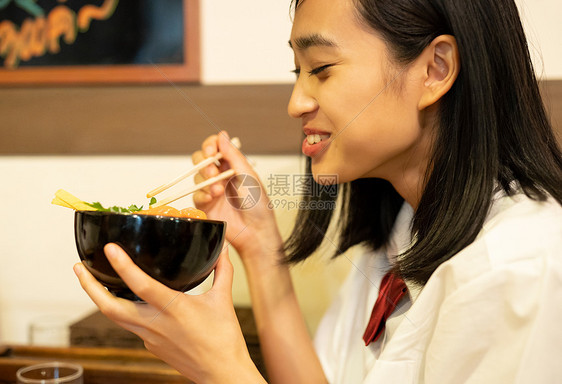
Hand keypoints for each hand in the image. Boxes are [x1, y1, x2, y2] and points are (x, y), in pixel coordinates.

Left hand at [74, 243, 263, 383]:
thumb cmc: (224, 340)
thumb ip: (222, 271)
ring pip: (114, 316)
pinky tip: (124, 298)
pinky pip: (129, 324)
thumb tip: (223, 249)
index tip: (110, 248)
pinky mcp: (150, 345)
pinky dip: (120, 309)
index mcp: (174, 309)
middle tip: (79, 267)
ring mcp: (149, 337)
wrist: (221, 373)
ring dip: (98, 298)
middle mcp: (155, 324)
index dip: (123, 265)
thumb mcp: (223, 300)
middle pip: (110, 307)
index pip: (141, 285)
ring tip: (89, 280)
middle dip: (90, 287)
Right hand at [192, 131, 282, 260]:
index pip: (215, 147)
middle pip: (200, 160)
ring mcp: (212, 189)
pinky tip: (212, 198)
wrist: (256, 231)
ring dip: (205, 181)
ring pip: (196, 177)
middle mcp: (221, 175)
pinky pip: (195, 195)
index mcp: (233, 165)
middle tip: (213, 173)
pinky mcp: (205, 205)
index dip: (209, 146)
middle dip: (204, 164)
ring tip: (218, 191)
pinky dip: (202, 195)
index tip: (211, 151)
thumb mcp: (248, 176)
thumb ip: (233, 156)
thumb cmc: (258, 204)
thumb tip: (222, 135)